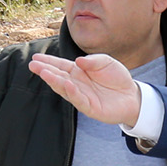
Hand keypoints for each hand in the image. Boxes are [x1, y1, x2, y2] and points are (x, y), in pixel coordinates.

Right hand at [28, 52, 142, 126]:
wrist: (133, 95)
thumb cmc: (117, 78)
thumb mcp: (106, 62)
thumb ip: (93, 60)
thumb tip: (78, 61)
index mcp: (78, 72)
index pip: (60, 66)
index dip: (48, 62)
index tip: (35, 58)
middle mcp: (77, 84)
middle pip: (58, 77)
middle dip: (45, 70)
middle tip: (33, 65)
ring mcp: (82, 96)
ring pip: (65, 89)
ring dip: (54, 81)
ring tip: (43, 72)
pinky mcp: (90, 108)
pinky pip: (79, 100)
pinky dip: (72, 92)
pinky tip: (66, 84)